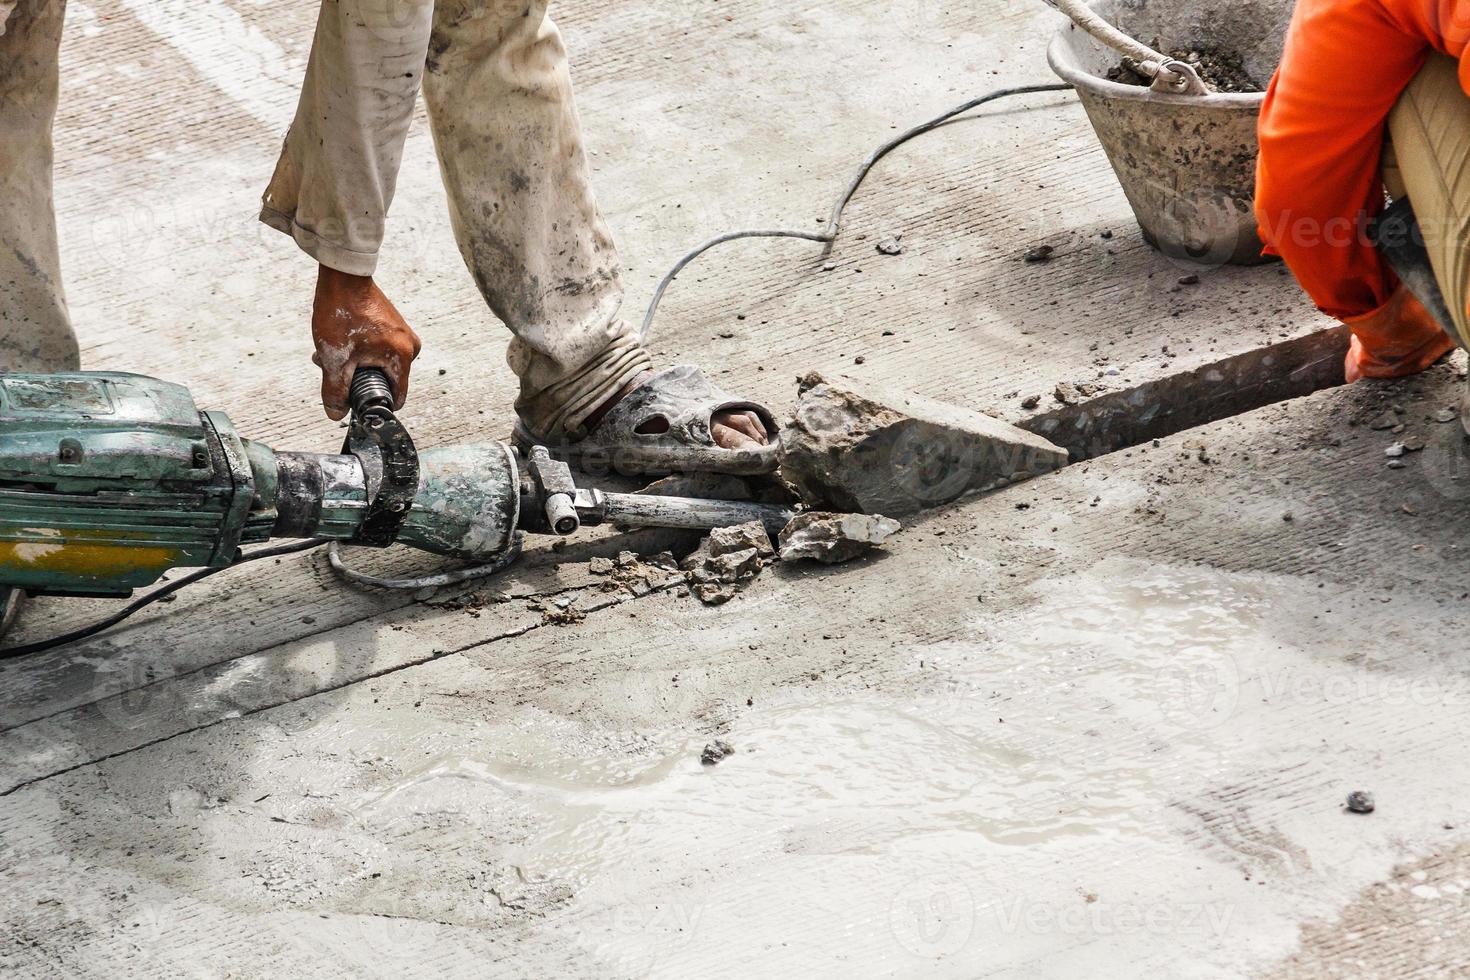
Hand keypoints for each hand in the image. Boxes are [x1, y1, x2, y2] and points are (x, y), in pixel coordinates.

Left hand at [311, 266, 420, 420]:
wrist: (343, 276)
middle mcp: (410, 346)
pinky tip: (342, 342)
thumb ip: (335, 390)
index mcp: (403, 356)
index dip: (373, 403)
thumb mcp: (335, 358)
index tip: (353, 399)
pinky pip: (380, 350)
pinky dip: (360, 351)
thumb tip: (336, 413)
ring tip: (335, 351)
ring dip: (355, 364)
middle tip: (336, 367)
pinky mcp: (394, 327)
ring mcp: (404, 335)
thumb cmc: (342, 312)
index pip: (397, 397)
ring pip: (379, 365)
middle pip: (384, 381)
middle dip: (358, 379)